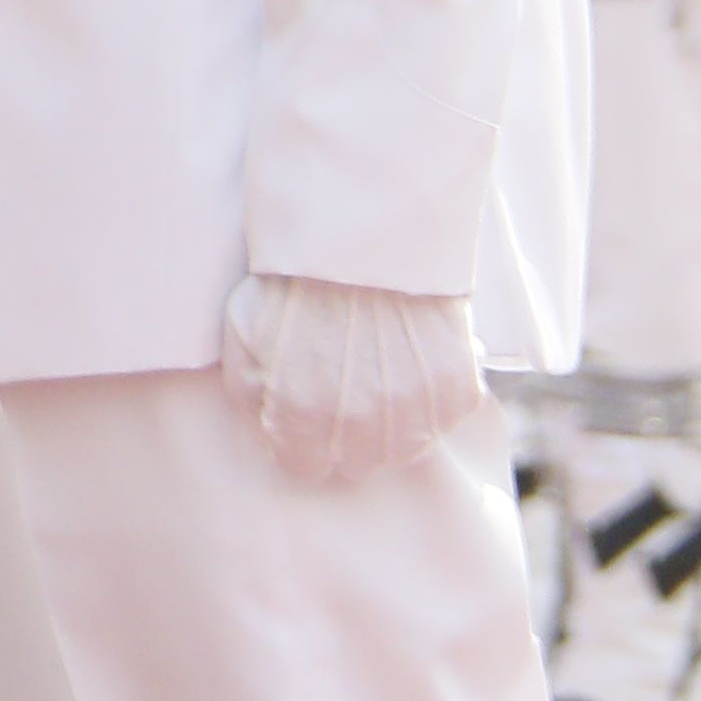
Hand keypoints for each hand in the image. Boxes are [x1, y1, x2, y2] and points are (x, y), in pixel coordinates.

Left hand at [218, 270, 486, 486]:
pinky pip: (448, 416)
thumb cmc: (295, 277)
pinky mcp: (458, 391)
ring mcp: (415, 415)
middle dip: (348, 436)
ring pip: (407, 448)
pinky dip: (435, 397)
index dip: (304, 441)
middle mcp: (361, 431)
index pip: (306, 467)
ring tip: (384, 375)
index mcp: (303, 422)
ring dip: (394, 422)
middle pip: (359, 464)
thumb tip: (266, 426)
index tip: (308, 416)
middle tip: (348, 391)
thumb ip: (249, 392)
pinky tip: (418, 360)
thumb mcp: (243, 332)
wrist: (365, 233)